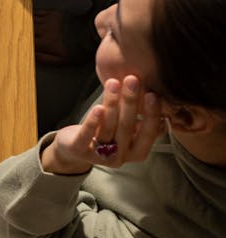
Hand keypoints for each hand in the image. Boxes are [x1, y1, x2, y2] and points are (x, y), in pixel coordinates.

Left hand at [42, 76, 163, 174]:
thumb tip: (163, 100)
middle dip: (130, 102)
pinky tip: (97, 107)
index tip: (153, 94)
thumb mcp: (127, 130)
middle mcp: (120, 157)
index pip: (148, 134)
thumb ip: (143, 121)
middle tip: (132, 80)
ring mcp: (99, 156)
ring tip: (113, 83)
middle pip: (126, 127)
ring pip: (108, 128)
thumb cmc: (106, 134)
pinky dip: (92, 121)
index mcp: (136, 152)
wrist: (74, 148)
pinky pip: (86, 135)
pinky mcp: (79, 150)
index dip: (151, 115)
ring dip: (112, 103)